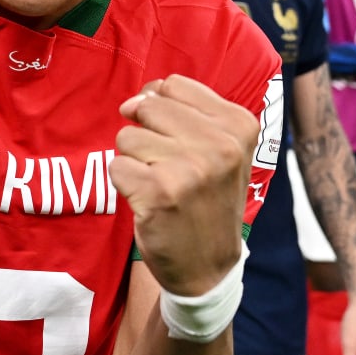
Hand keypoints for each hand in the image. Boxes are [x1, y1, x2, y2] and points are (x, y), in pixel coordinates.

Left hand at [110, 75, 258, 297]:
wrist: (208, 268)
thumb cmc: (207, 201)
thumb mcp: (220, 150)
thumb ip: (185, 112)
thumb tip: (140, 97)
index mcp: (239, 125)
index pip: (174, 85)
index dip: (160, 107)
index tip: (170, 136)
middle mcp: (220, 145)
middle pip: (148, 107)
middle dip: (146, 135)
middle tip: (167, 168)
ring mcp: (190, 169)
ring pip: (128, 136)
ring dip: (134, 161)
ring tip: (160, 185)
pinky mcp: (158, 193)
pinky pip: (116, 166)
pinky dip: (124, 184)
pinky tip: (148, 201)